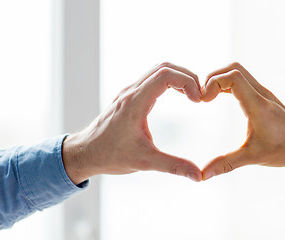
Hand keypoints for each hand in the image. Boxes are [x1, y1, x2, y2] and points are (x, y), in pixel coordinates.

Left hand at [62, 62, 202, 183]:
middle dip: (187, 76)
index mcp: (135, 103)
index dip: (187, 81)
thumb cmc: (110, 156)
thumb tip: (198, 175)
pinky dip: (170, 80)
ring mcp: (129, 91)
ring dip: (179, 77)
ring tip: (192, 95)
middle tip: (199, 96)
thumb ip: (173, 166)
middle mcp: (131, 92)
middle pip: (164, 67)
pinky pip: (153, 77)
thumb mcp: (144, 162)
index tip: (197, 100)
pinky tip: (179, 95)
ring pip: (158, 70)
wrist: (85, 152)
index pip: (165, 75)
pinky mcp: (129, 95)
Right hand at [201, 62, 284, 179]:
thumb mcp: (252, 158)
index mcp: (258, 106)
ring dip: (219, 78)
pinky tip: (218, 97)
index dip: (214, 83)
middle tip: (202, 97)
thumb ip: (226, 164)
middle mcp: (260, 94)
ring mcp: (262, 92)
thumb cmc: (283, 150)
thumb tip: (202, 175)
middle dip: (213, 78)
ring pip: (238, 71)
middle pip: (233, 68)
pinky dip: (227, 83)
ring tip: (207, 96)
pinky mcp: (262, 95)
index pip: (234, 77)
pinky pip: (242, 79)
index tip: (204, 101)